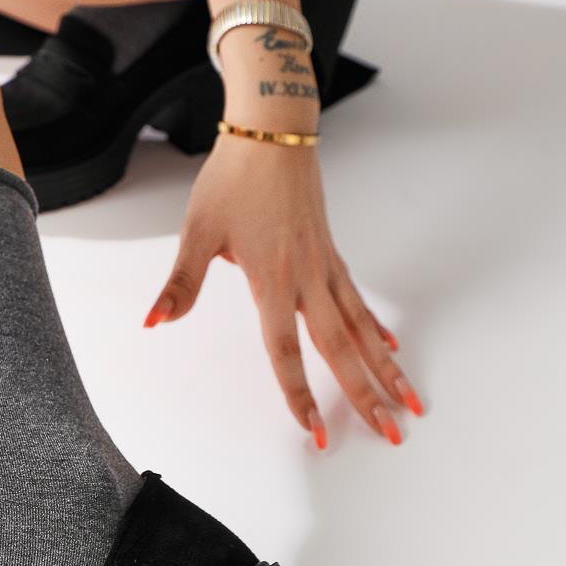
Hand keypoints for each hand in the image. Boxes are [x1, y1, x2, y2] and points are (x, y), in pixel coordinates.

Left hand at [142, 132, 424, 446]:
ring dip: (387, 369)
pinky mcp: (331, 254)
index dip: (300, 393)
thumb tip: (155, 321)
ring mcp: (325, 266)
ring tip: (411, 402)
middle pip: (341, 349)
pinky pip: (359, 301)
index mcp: (272, 278)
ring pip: (361, 329)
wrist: (272, 130)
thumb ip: (181, 282)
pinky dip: (377, 329)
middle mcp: (307, 278)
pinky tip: (392, 349)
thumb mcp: (197, 230)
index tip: (316, 431)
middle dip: (365, 395)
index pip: (286, 350)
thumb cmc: (233, 178)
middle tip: (391, 434)